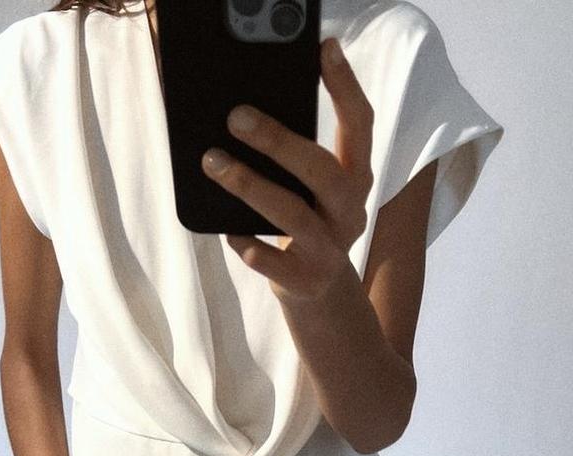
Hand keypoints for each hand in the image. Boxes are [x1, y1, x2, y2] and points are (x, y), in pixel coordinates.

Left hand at [200, 37, 372, 304]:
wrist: (316, 289)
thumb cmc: (305, 222)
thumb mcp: (309, 188)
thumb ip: (292, 157)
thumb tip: (244, 113)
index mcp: (355, 178)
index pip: (359, 125)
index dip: (345, 87)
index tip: (324, 48)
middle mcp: (350, 211)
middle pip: (323, 171)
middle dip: (279, 141)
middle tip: (236, 117)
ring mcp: (331, 249)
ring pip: (293, 216)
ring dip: (250, 186)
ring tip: (213, 162)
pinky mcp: (307, 281)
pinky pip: (275, 263)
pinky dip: (251, 246)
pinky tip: (229, 231)